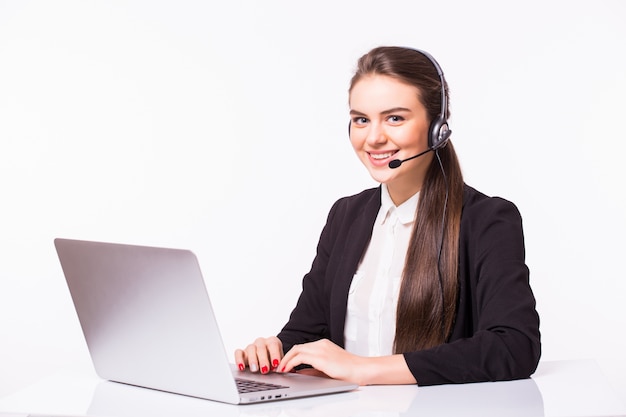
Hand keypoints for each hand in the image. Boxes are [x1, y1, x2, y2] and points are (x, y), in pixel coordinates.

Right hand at [234, 336, 282, 373]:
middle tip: (265, 369)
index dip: (274, 354)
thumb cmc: (274, 359)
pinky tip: (241, 367)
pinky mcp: (242, 352)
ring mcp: (251, 346)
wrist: (267, 357)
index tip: (276, 364)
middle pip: (261, 348)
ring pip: (250, 349)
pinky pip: (238, 353)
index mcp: (272, 341)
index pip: (273, 345)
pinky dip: (239, 359)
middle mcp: (261, 342)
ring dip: (253, 360)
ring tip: (255, 370)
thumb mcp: (280, 361)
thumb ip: (283, 365)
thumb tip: (289, 371)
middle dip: (263, 359)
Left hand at [279, 339, 416, 384]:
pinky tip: (287, 369)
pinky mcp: (322, 357)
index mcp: (323, 345)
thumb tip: (297, 373)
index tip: (284, 365)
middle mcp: (321, 344)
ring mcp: (321, 349)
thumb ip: (312, 370)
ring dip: (286, 359)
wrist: (362, 370)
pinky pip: (300, 356)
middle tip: (279, 367)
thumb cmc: (349, 371)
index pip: (302, 348)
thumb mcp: (327, 369)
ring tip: (281, 369)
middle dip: (285, 357)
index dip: (291, 356)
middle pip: (297, 347)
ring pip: (297, 350)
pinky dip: (291, 362)